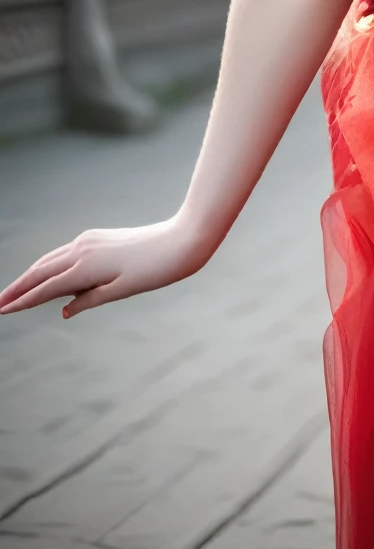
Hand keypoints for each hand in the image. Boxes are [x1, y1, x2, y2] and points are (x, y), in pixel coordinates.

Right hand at [0, 216, 208, 319]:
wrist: (180, 240)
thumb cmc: (155, 270)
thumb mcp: (121, 291)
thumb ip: (89, 299)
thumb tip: (64, 309)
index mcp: (86, 266)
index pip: (45, 287)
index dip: (23, 301)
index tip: (2, 310)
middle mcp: (82, 249)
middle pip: (41, 271)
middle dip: (19, 287)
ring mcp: (89, 240)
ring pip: (51, 259)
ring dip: (31, 275)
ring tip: (15, 291)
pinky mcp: (97, 237)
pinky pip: (64, 253)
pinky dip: (49, 265)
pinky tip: (47, 275)